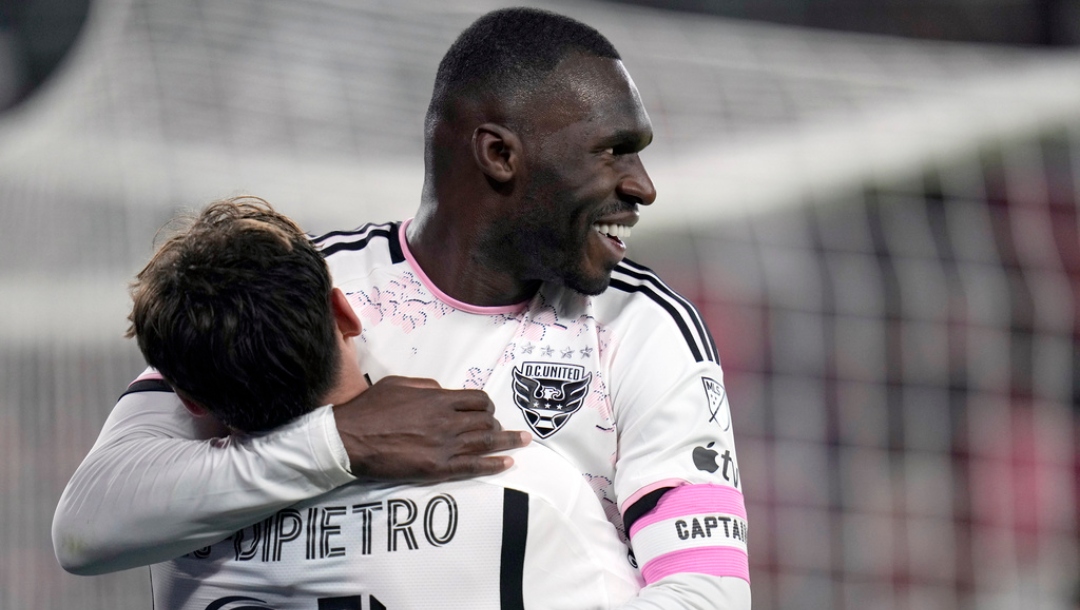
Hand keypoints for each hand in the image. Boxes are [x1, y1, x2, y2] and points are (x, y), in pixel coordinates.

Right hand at [332, 375, 529, 481]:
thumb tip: (443, 391)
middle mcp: (447, 421)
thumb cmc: (370, 409)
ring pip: (486, 442)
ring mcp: (444, 446)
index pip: (478, 399)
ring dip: (507, 442)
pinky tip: (507, 463)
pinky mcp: (437, 468)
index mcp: (438, 399)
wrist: (349, 438)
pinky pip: (474, 466)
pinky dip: (494, 464)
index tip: (487, 410)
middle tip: (498, 429)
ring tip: (522, 443)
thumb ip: (426, 385)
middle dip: (495, 423)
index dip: (486, 405)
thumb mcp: (398, 383)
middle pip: (486, 421)